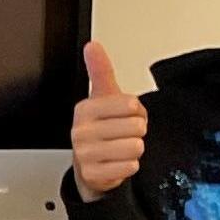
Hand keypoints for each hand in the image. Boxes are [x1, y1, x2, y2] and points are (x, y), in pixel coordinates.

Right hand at [71, 41, 149, 199]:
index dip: (137, 111)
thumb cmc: (100, 128)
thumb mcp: (102, 97)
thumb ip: (100, 70)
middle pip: (136, 127)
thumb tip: (92, 45)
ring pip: (135, 147)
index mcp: (85, 109)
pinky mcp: (94, 174)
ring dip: (134, 149)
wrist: (89, 164)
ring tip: (121, 147)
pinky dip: (130, 165)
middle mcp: (82, 131)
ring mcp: (85, 153)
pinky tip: (118, 161)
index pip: (131, 105)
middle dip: (137, 131)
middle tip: (124, 133)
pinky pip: (130, 167)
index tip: (125, 115)